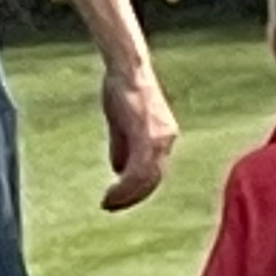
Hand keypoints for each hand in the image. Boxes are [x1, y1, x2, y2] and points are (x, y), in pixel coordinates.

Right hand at [97, 60, 176, 211]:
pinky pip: (138, 172)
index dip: (136, 189)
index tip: (117, 198)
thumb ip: (122, 146)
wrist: (127, 69)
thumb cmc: (123, 89)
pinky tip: (110, 194)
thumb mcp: (121, 123)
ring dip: (126, 196)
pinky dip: (124, 188)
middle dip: (131, 197)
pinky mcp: (148, 137)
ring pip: (146, 180)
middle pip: (153, 181)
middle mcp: (167, 140)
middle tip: (110, 206)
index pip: (154, 172)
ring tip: (108, 203)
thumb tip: (119, 170)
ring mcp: (160, 139)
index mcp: (164, 136)